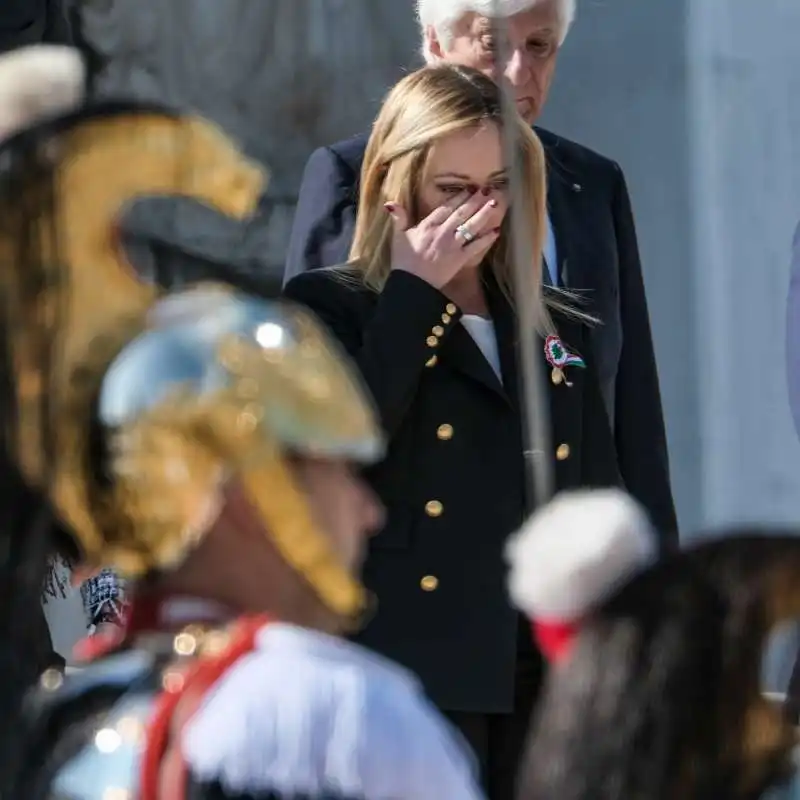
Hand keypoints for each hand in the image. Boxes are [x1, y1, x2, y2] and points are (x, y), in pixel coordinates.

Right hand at [385, 190, 501, 289]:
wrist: (412, 283)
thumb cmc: (403, 261)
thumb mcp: (398, 237)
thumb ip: (399, 218)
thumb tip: (390, 203)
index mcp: (428, 225)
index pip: (446, 207)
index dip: (459, 196)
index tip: (469, 188)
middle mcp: (443, 232)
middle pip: (461, 213)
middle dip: (474, 200)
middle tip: (486, 190)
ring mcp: (453, 245)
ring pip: (471, 225)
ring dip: (483, 214)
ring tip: (494, 203)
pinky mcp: (459, 259)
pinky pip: (476, 246)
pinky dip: (486, 238)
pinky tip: (496, 231)